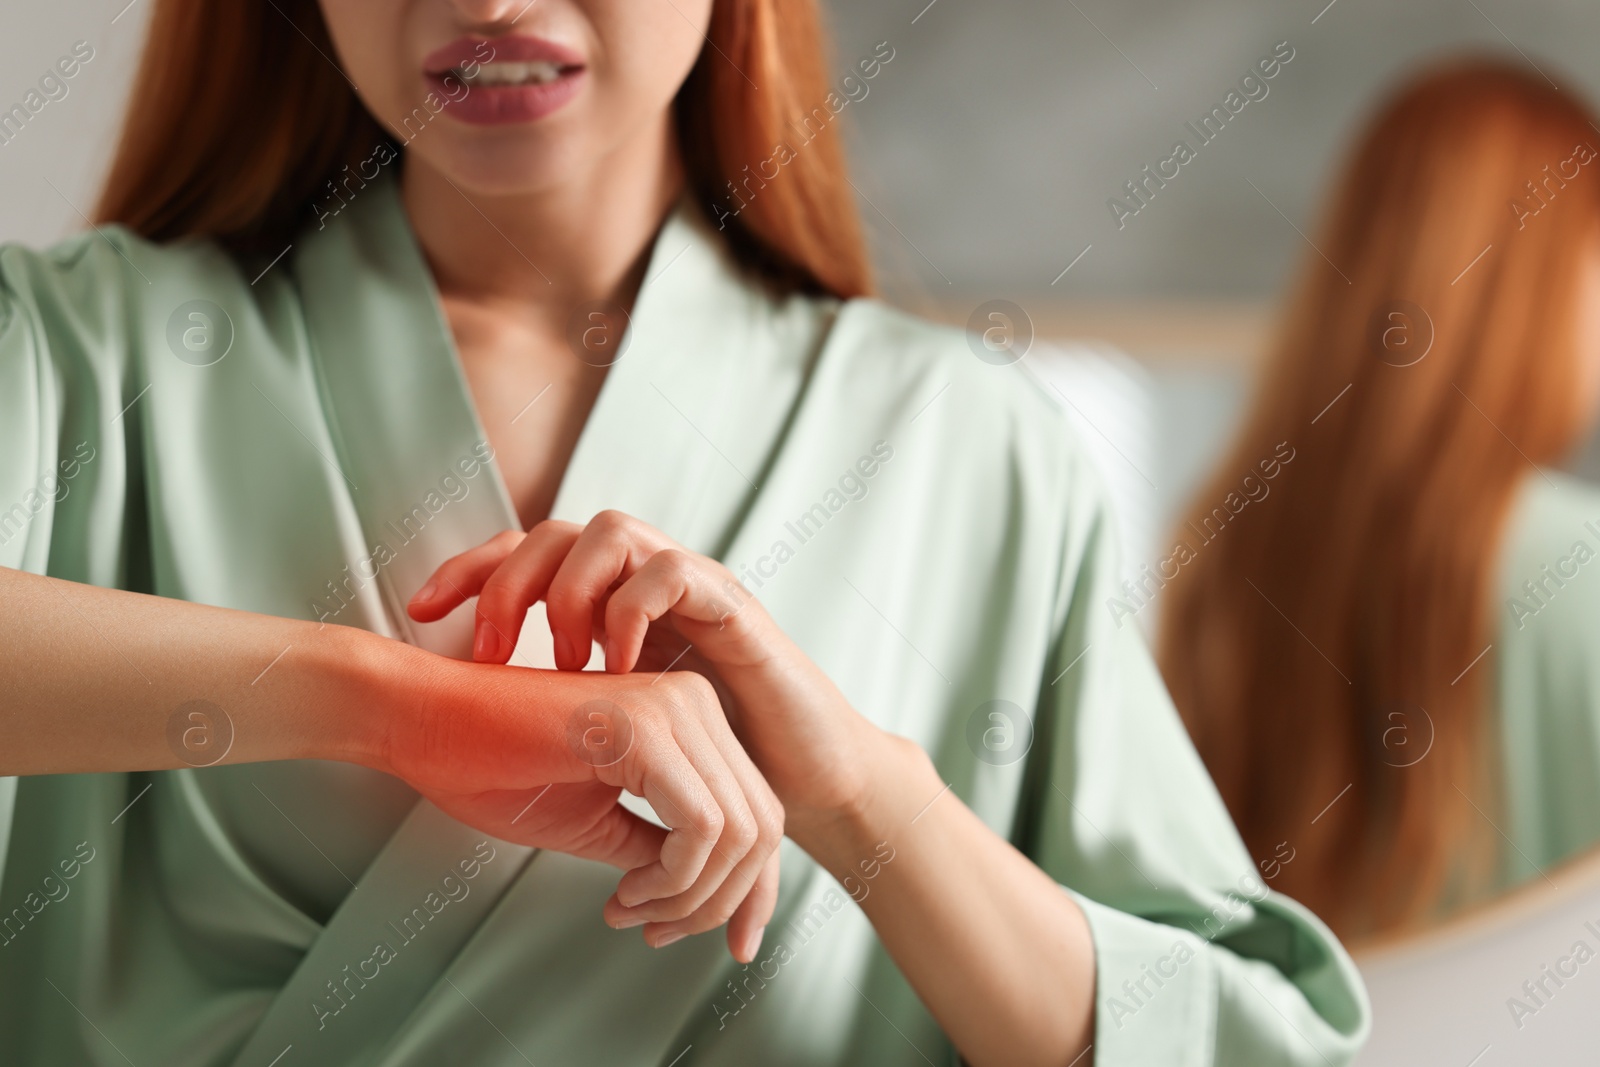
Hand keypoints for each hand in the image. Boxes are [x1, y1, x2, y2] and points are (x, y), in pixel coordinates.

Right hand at [384, 655, 782, 961]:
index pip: (756, 811)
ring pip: (740, 832)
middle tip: (657, 929)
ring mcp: (676, 709)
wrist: (422, 720)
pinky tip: (626, 891)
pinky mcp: (646, 729)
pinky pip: (701, 828)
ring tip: (632, 908)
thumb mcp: (598, 821)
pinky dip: (672, 881)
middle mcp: (695, 702)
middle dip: (719, 902)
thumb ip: (657, 848)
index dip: (747, 889)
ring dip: (690, 897)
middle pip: (761, 826)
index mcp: (689, 717)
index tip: (714, 934)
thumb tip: (697, 893)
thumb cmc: (489, 761)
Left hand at [407, 512, 888, 849]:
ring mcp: (693, 588)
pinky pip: (672, 571)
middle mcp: (648, 584)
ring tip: (561, 660)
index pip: (530, 555)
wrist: (806, 780)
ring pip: (611, 530)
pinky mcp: (734, 607)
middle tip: (487, 652)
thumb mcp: (618, 734)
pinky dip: (631, 612)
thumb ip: (560, 715)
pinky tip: (616, 669)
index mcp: (613, 606)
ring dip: (570, 590)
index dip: (470, 571)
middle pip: (558, 531)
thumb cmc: (715, 763)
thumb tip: (463, 724)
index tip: (417, 612)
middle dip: (506, 581)